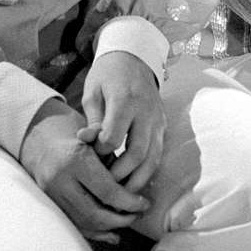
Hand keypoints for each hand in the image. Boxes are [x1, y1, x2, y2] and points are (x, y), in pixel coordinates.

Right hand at [19, 100, 147, 243]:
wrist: (41, 143)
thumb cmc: (77, 138)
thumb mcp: (95, 138)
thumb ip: (115, 156)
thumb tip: (136, 176)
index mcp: (75, 160)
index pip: (107, 191)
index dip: (129, 202)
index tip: (144, 203)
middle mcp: (60, 181)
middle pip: (95, 213)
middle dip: (121, 219)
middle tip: (139, 214)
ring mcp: (53, 196)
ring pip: (85, 223)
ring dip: (110, 227)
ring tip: (129, 221)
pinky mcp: (51, 206)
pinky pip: (75, 226)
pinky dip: (96, 233)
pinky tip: (113, 234)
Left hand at [79, 50, 165, 192]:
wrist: (134, 57)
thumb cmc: (107, 74)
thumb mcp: (93, 92)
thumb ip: (93, 119)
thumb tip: (86, 142)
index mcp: (125, 101)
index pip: (114, 138)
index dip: (102, 152)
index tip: (92, 156)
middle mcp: (146, 112)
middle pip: (137, 153)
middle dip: (121, 174)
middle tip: (106, 187)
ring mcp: (158, 120)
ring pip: (153, 158)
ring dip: (138, 179)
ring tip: (122, 194)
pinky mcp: (163, 125)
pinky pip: (158, 153)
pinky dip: (147, 170)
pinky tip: (134, 181)